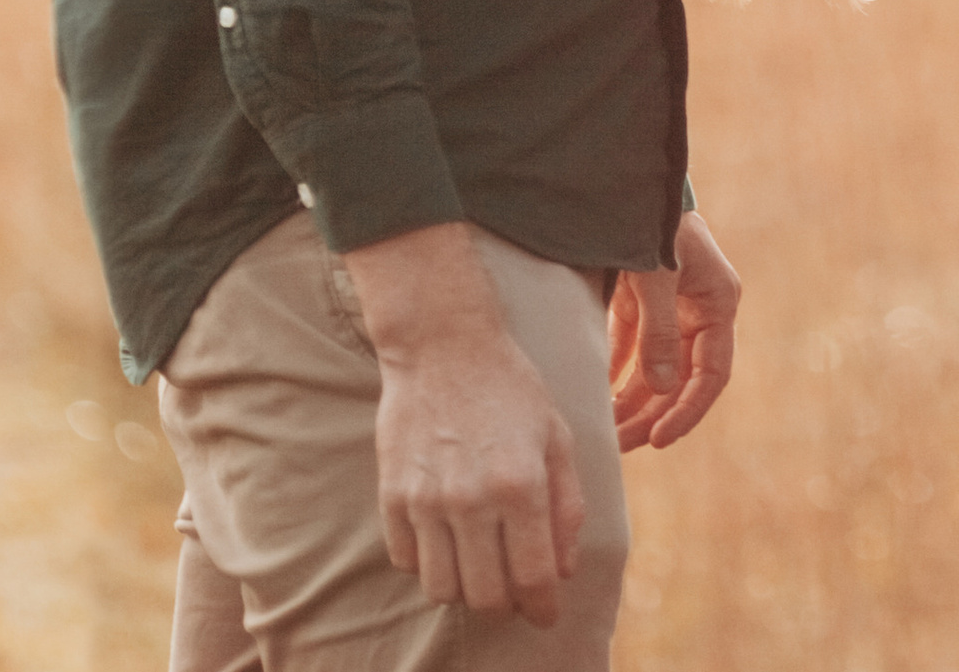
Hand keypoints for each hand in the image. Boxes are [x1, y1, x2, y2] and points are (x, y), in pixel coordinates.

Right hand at [345, 223, 582, 627]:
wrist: (443, 343)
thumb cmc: (510, 388)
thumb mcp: (556, 436)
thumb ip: (567, 506)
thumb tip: (563, 570)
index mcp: (521, 484)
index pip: (532, 579)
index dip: (542, 608)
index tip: (546, 615)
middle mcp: (471, 498)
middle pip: (486, 596)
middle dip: (506, 604)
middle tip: (513, 589)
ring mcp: (426, 499)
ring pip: (442, 589)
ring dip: (465, 589)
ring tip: (478, 564)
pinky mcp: (391, 495)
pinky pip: (407, 561)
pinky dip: (427, 563)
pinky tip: (445, 537)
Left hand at [609, 212, 739, 454]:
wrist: (625, 178)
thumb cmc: (650, 219)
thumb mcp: (657, 273)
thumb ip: (659, 330)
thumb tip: (660, 388)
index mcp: (718, 302)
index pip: (711, 374)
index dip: (688, 411)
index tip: (659, 440)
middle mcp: (700, 310)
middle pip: (681, 379)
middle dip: (652, 415)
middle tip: (620, 446)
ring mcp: (672, 307)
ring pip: (657, 371)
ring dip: (634, 402)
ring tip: (607, 434)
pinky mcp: (643, 302)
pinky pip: (634, 351)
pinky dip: (619, 375)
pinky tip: (599, 399)